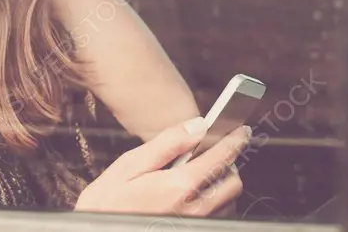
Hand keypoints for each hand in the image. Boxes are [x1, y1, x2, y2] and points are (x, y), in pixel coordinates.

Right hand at [75, 118, 250, 216]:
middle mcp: (192, 209)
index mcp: (177, 187)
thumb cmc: (106, 204)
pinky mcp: (189, 231)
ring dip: (220, 186)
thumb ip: (166, 144)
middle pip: (233, 184)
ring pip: (227, 203)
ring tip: (198, 175)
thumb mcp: (128, 165)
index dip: (234, 141)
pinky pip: (215, 217)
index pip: (220, 158)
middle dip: (229, 165)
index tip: (240, 131)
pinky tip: (191, 195)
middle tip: (213, 154)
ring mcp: (192, 224)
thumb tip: (195, 126)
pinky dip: (212, 203)